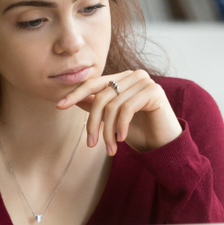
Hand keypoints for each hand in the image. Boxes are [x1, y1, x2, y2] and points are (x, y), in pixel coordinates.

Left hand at [57, 70, 181, 154]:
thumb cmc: (139, 132)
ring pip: (113, 105)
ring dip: (108, 131)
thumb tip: (74, 99)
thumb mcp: (112, 119)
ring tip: (110, 149)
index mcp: (122, 78)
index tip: (59, 106)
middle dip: (93, 123)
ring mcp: (145, 81)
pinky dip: (121, 126)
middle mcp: (133, 75)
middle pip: (101, 96)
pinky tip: (122, 139)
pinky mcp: (154, 91)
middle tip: (91, 144)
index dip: (76, 94)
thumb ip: (97, 105)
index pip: (94, 83)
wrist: (164, 145)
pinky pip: (127, 108)